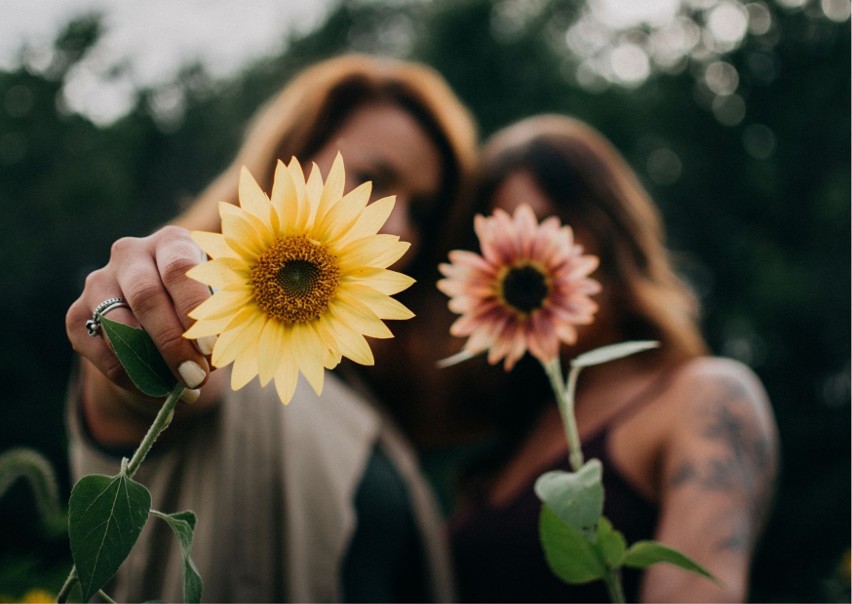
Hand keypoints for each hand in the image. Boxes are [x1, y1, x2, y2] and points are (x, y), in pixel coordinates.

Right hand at [66, 226, 216, 426]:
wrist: (160, 316)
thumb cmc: (201, 306)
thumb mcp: (216, 304)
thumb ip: (215, 322)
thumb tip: (209, 358)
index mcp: (171, 242)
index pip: (179, 268)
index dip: (194, 308)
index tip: (209, 347)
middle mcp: (130, 254)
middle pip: (146, 296)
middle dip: (172, 342)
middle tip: (196, 376)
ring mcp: (98, 282)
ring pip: (118, 325)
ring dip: (151, 363)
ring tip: (181, 388)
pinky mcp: (77, 314)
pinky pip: (101, 351)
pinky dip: (131, 377)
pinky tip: (158, 390)